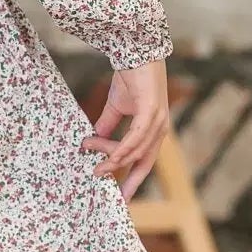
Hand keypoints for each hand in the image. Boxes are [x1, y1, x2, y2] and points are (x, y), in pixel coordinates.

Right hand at [81, 61, 169, 200]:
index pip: (144, 160)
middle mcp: (160, 129)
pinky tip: (112, 157)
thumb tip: (92, 142)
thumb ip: (107, 125)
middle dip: (132, 182)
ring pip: (138, 150)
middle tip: (117, 199)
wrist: (136, 52)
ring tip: (98, 171)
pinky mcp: (152, 110)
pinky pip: (137, 136)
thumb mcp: (116, 107)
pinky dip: (124, 148)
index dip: (133, 178)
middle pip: (145, 162)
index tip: (121, 195)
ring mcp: (158, 120)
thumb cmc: (130, 77)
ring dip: (116, 162)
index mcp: (154, 130)